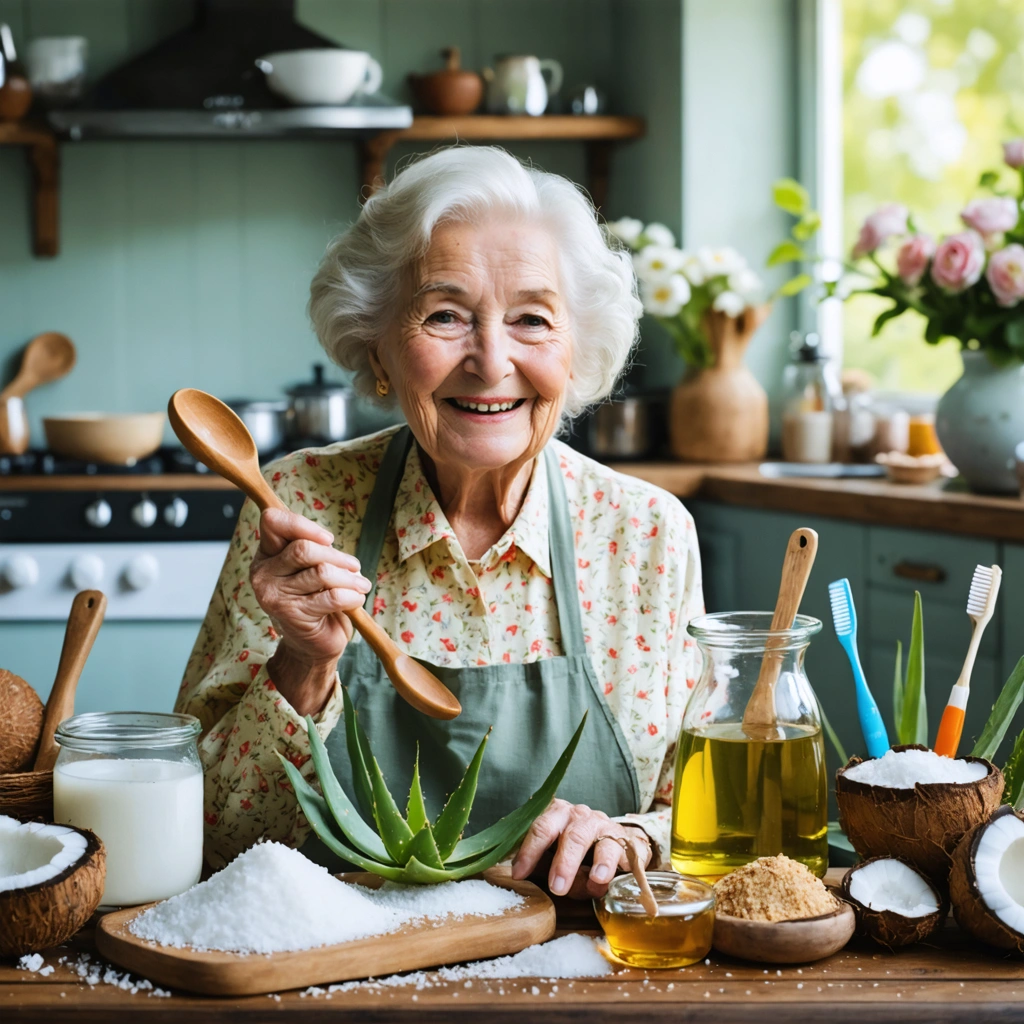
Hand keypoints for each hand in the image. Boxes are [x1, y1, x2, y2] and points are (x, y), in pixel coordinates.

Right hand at [250, 507, 370, 713]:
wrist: (312, 644)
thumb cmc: (315, 599)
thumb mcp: (310, 568)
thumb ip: (314, 550)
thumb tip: (328, 541)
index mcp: (266, 555)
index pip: (273, 522)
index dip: (303, 524)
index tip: (329, 539)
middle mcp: (263, 574)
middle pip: (304, 549)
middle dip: (337, 556)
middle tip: (355, 566)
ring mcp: (274, 596)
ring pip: (321, 573)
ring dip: (350, 578)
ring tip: (362, 584)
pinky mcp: (292, 615)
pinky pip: (331, 597)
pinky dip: (352, 596)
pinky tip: (357, 599)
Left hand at [510, 799, 651, 898]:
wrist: (613, 841)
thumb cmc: (575, 852)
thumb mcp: (552, 855)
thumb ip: (540, 864)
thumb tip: (520, 874)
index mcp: (558, 814)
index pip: (542, 828)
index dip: (530, 851)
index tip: (519, 873)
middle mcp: (583, 817)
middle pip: (574, 835)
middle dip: (565, 862)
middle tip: (557, 888)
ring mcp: (608, 829)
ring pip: (604, 843)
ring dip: (601, 862)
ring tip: (596, 879)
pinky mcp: (630, 844)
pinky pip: (630, 854)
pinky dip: (624, 866)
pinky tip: (621, 879)